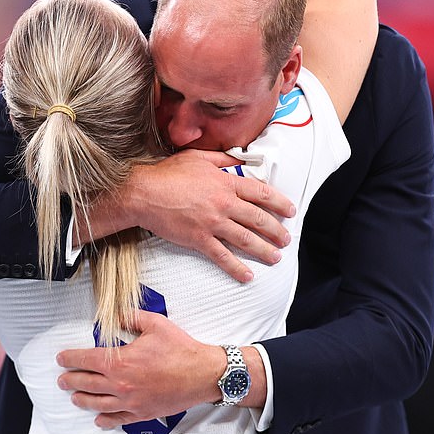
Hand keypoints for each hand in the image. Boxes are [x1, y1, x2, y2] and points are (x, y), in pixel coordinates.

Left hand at [57, 310, 224, 427]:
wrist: (202, 374)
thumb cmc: (181, 349)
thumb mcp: (155, 324)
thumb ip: (131, 317)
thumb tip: (115, 315)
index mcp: (121, 361)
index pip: (85, 360)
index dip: (69, 359)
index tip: (61, 359)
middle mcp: (121, 384)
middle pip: (86, 384)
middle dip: (70, 381)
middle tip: (62, 380)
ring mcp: (130, 401)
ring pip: (97, 404)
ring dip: (81, 400)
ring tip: (74, 397)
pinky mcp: (141, 413)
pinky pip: (117, 419)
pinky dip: (104, 420)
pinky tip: (98, 419)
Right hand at [78, 149, 294, 283]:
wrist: (144, 193)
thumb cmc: (167, 174)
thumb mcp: (198, 158)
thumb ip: (222, 158)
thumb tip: (240, 158)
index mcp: (226, 182)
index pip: (261, 193)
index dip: (279, 203)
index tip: (290, 211)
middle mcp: (224, 204)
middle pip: (259, 219)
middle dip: (277, 230)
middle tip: (286, 239)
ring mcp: (213, 223)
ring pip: (246, 240)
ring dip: (264, 250)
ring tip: (276, 257)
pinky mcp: (199, 240)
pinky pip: (223, 257)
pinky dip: (237, 268)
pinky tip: (248, 275)